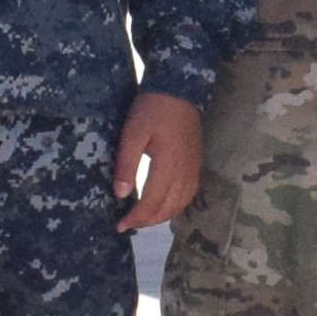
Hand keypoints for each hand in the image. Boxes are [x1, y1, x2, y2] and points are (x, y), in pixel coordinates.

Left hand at [113, 91, 202, 232]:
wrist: (180, 90)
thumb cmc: (152, 109)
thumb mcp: (132, 133)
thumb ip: (127, 165)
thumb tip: (120, 195)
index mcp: (168, 166)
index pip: (152, 202)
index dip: (136, 217)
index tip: (120, 225)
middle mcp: (184, 172)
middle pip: (168, 208)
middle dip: (148, 221)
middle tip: (129, 224)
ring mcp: (193, 169)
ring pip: (180, 204)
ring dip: (162, 216)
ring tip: (144, 219)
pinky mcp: (196, 164)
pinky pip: (189, 194)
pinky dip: (176, 206)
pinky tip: (165, 205)